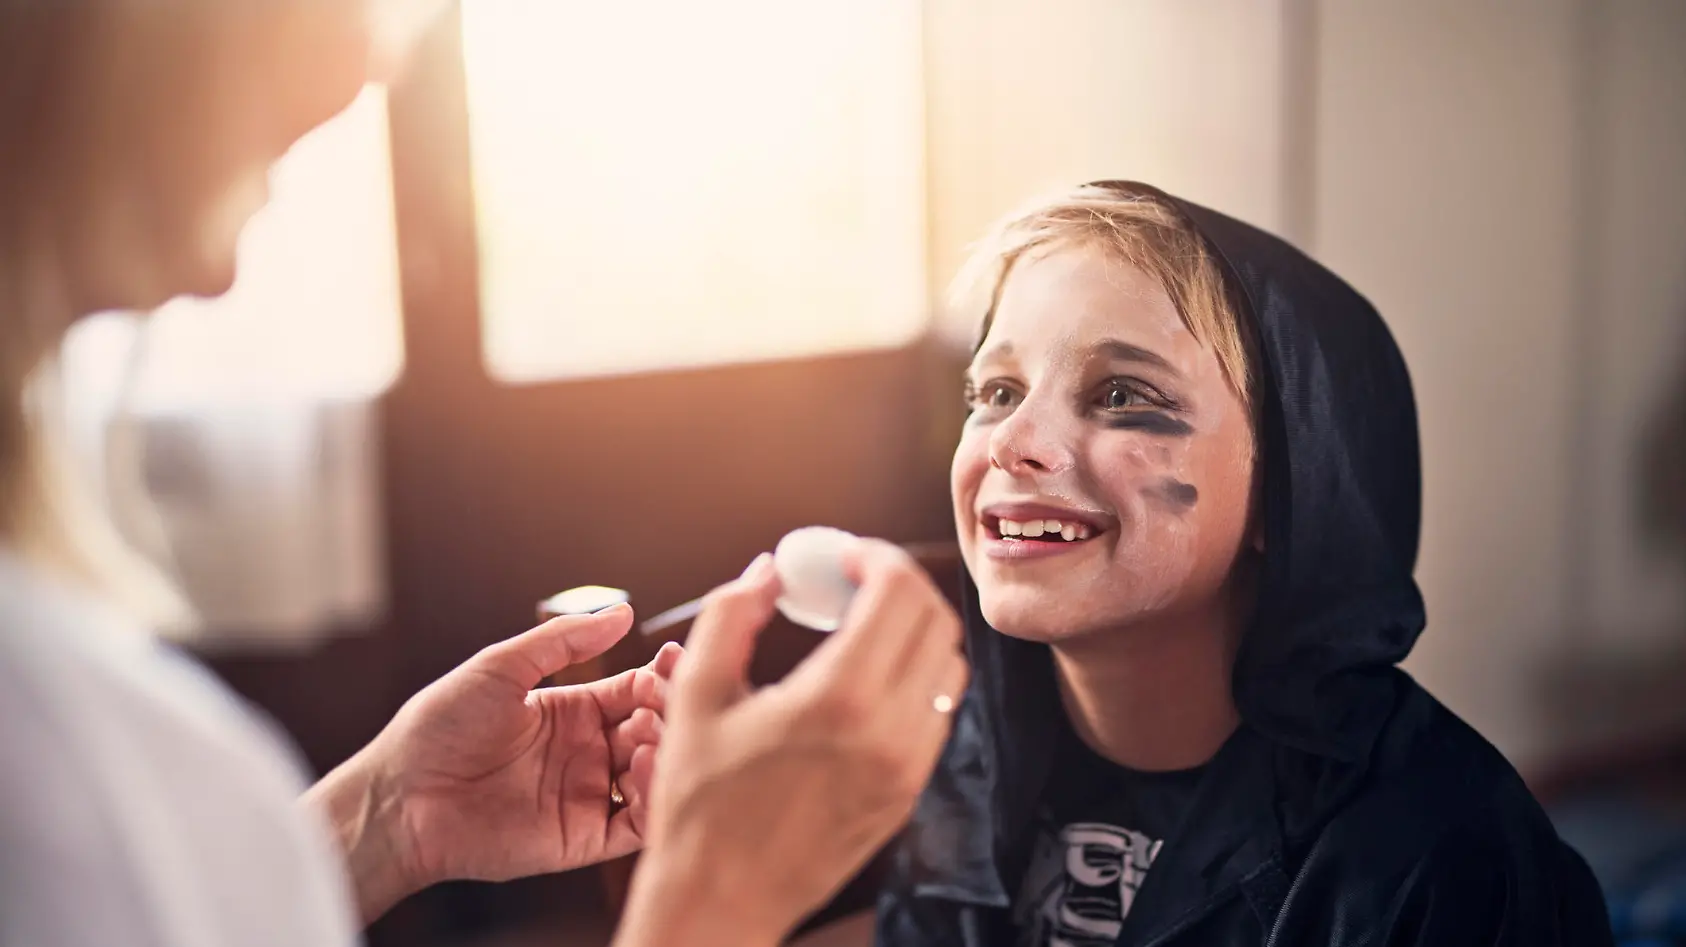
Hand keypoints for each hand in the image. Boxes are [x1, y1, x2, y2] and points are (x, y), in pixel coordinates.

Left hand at [306, 604, 681, 921]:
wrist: (401, 796)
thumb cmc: (438, 728)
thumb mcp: (501, 668)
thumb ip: (563, 641)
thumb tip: (622, 613)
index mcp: (571, 711)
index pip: (636, 689)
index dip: (660, 675)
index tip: (675, 660)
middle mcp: (586, 753)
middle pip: (652, 729)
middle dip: (668, 711)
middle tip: (666, 697)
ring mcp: (586, 796)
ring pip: (653, 776)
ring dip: (665, 751)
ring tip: (652, 732)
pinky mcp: (581, 837)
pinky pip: (635, 825)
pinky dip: (653, 799)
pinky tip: (645, 769)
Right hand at [613, 541, 968, 946]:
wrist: (721, 898)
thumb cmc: (699, 802)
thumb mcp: (696, 694)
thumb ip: (731, 613)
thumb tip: (769, 568)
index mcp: (840, 699)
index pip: (899, 592)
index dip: (876, 556)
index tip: (843, 555)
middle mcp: (891, 732)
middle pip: (935, 620)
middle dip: (898, 585)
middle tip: (853, 581)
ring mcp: (909, 766)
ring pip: (948, 666)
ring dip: (913, 630)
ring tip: (860, 626)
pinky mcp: (910, 792)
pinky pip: (937, 713)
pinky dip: (915, 677)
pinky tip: (865, 678)